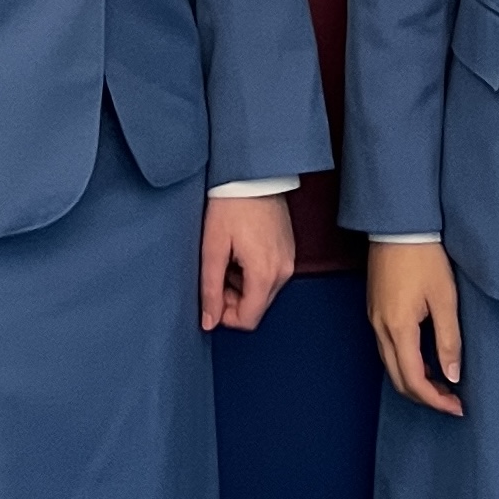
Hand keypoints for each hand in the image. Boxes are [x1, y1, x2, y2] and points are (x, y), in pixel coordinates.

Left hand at [201, 194, 295, 331]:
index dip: (225, 316)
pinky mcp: (289, 252)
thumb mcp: (213, 248)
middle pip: (257, 308)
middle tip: (217, 272)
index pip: (248, 320)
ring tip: (228, 258)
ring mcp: (289, 262)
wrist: (254, 175)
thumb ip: (210, 289)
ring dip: (242, 286)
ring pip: (263, 293)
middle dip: (233, 299)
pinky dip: (253, 273)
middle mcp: (283, 273)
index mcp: (264, 274)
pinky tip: (241, 252)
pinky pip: (271, 276)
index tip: (212, 295)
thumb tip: (209, 322)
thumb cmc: (231, 206)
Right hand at [367, 240, 463, 415]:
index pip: (414, 380)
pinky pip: (388, 349)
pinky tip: (427, 360)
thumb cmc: (424, 257)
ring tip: (443, 384)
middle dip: (425, 396)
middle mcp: (380, 329)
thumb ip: (449, 340)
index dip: (436, 400)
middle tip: (452, 401)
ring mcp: (374, 320)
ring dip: (415, 380)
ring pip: (392, 366)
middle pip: (399, 379)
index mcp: (398, 328)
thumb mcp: (444, 299)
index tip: (457, 407)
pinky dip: (407, 363)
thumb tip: (452, 374)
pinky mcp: (376, 311)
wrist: (398, 226)